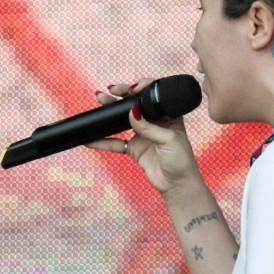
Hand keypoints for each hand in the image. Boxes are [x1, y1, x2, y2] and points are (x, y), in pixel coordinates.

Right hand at [84, 78, 202, 194]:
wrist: (177, 184)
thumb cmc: (181, 160)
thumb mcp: (168, 139)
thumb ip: (149, 127)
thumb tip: (131, 112)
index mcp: (167, 115)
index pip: (153, 97)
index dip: (142, 89)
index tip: (131, 89)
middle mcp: (154, 122)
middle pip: (134, 105)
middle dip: (121, 97)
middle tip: (109, 92)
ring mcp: (142, 135)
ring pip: (123, 121)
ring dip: (110, 113)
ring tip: (99, 102)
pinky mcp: (133, 148)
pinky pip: (116, 143)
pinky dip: (103, 141)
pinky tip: (91, 139)